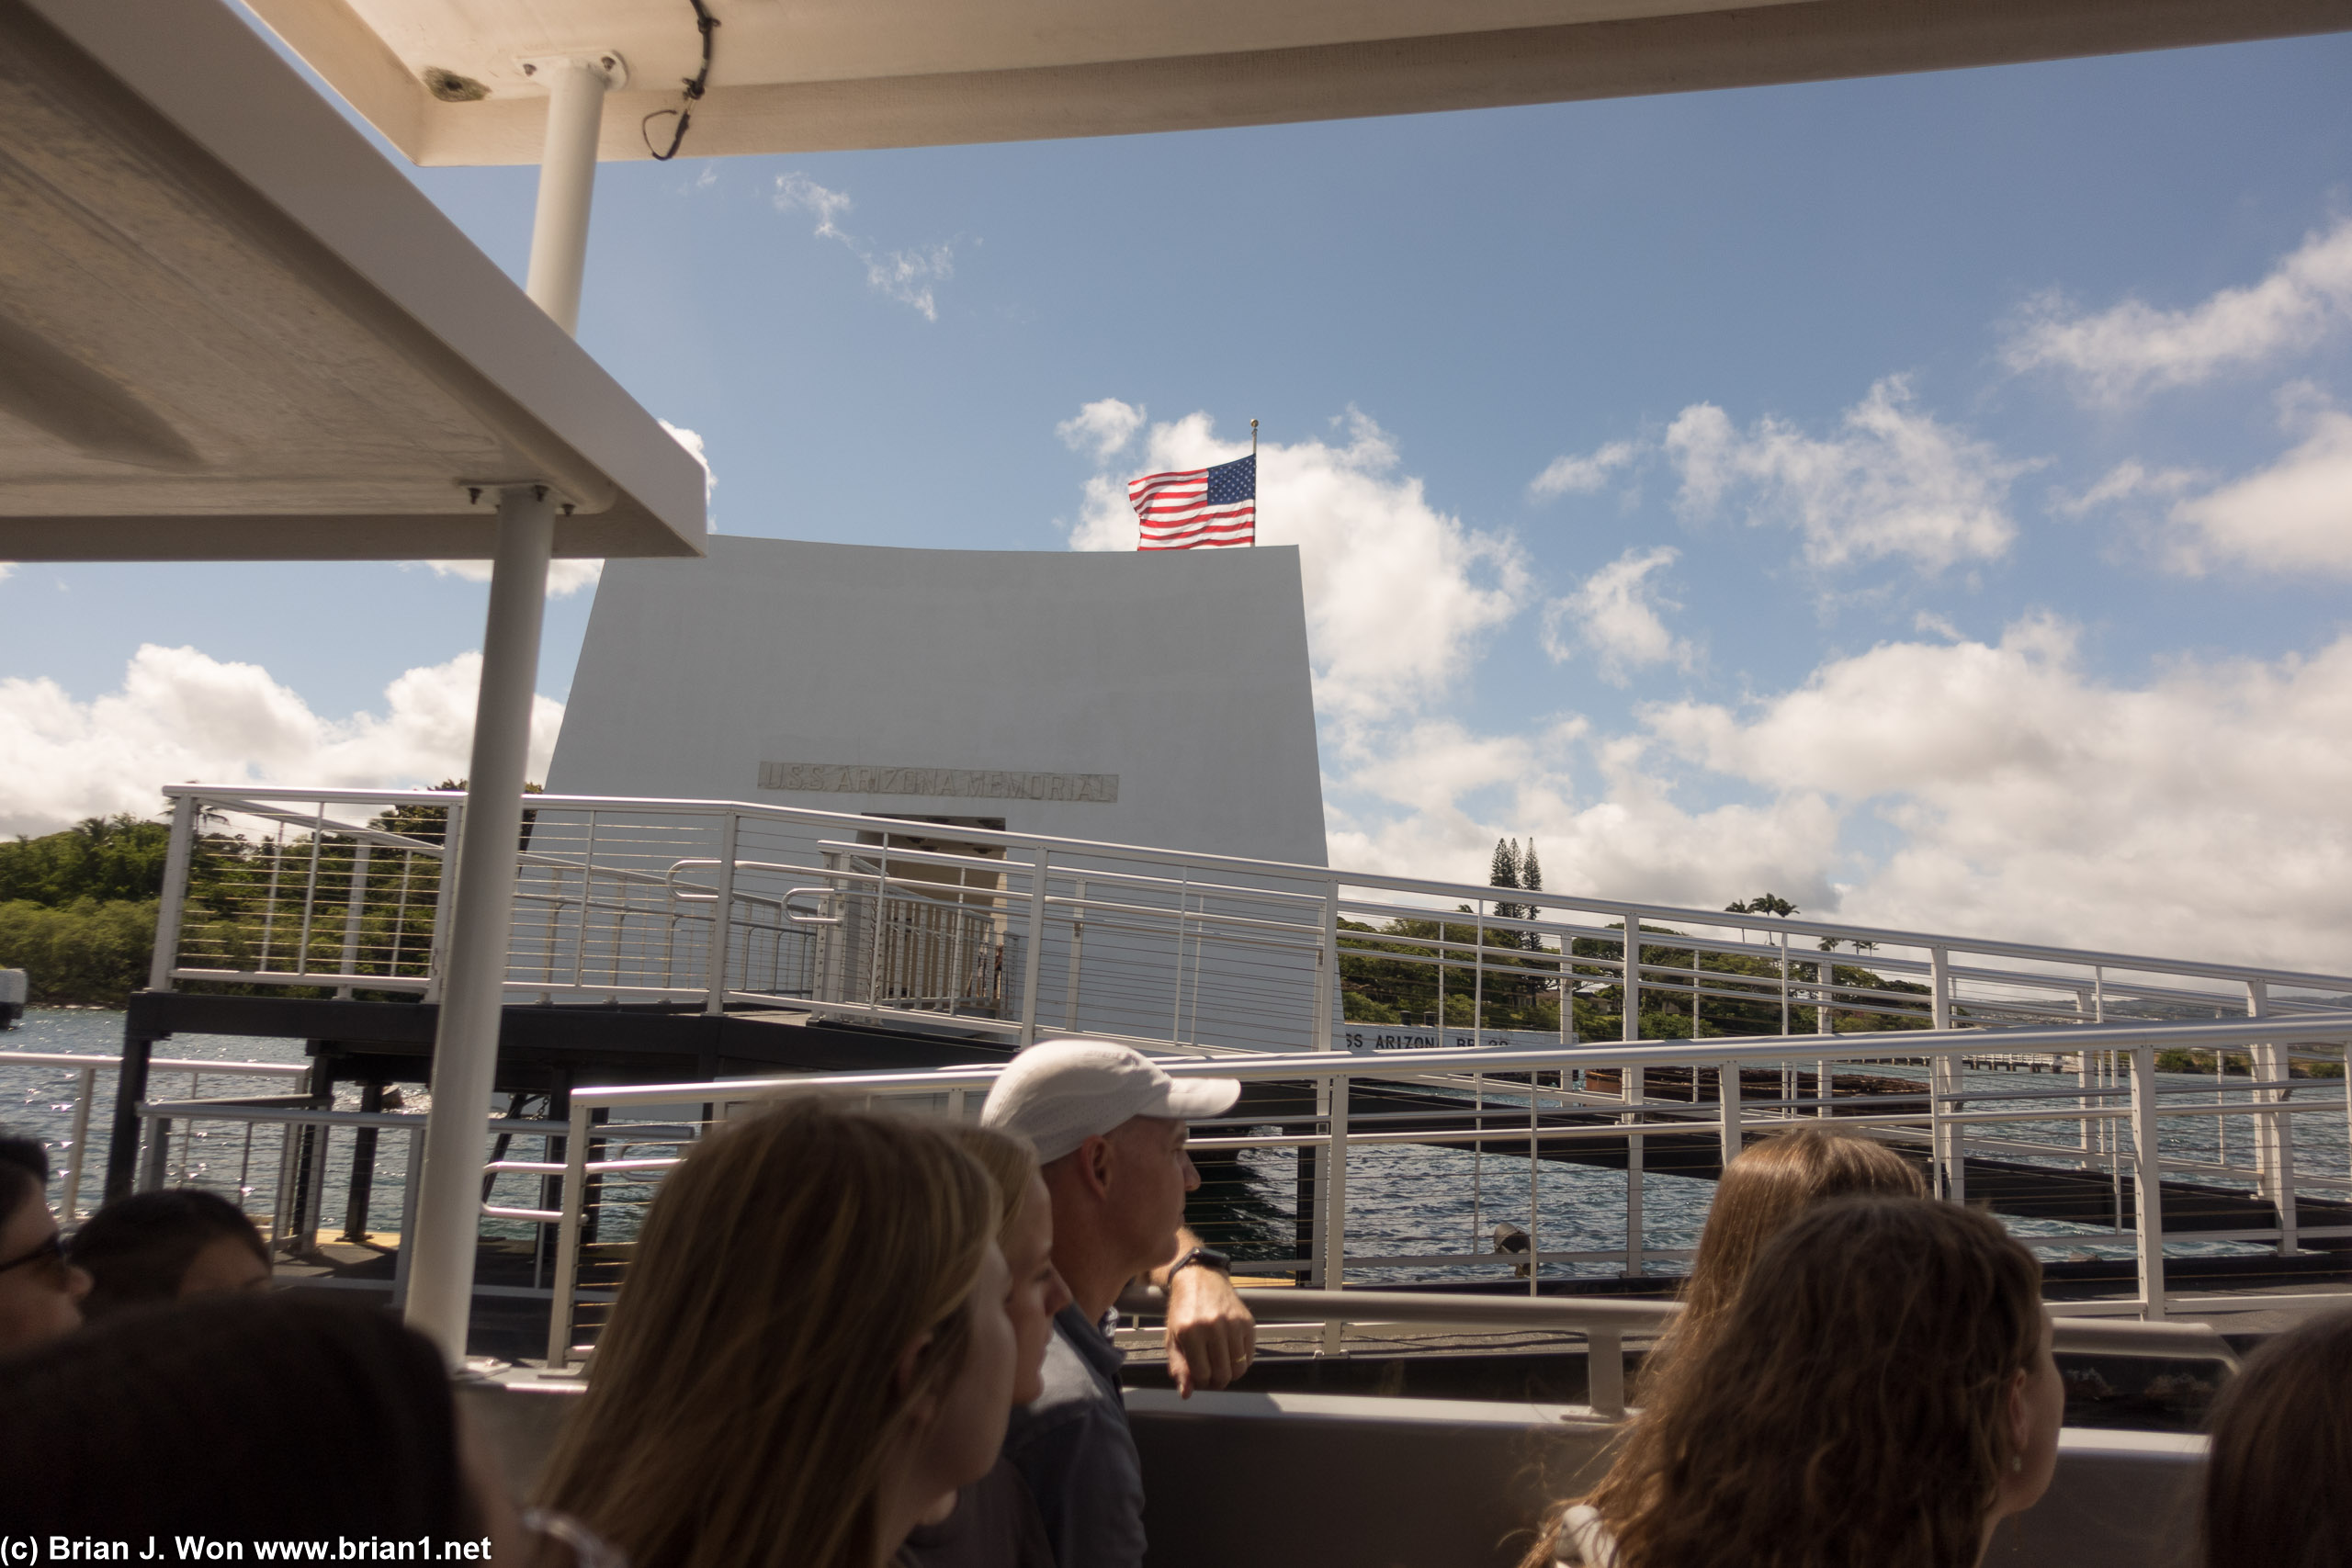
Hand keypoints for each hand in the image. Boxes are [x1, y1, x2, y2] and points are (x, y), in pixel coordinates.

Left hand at [1162, 1263, 1254, 1396]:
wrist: (1200, 1279)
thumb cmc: (1184, 1311)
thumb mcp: (1172, 1338)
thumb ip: (1178, 1367)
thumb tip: (1186, 1393)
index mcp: (1190, 1332)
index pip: (1202, 1375)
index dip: (1201, 1382)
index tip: (1199, 1377)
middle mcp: (1213, 1326)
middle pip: (1223, 1374)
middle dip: (1216, 1381)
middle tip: (1211, 1375)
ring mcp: (1233, 1323)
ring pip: (1239, 1368)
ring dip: (1230, 1373)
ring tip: (1220, 1365)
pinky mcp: (1247, 1321)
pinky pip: (1250, 1355)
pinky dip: (1241, 1362)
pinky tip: (1230, 1354)